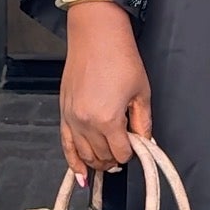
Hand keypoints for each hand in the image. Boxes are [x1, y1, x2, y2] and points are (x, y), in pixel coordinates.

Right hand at [59, 0, 152, 181]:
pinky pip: (66, 145)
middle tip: (124, 150)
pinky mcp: (63, 112)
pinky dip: (73, 162)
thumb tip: (146, 142)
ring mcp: (71, 118)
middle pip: (102, 157)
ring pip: (84, 155)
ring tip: (107, 161)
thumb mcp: (141, 92)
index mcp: (108, 119)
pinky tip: (79, 174)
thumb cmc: (119, 57)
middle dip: (115, 158)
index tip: (136, 145)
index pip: (121, 153)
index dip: (131, 152)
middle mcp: (86, 123)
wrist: (96, 35)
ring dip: (97, 162)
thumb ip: (143, 122)